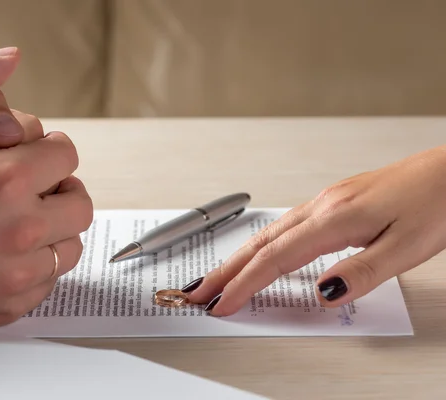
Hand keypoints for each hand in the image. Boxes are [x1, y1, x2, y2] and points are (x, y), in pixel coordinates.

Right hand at [0, 48, 92, 332]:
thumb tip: (8, 59)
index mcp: (8, 180)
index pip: (68, 155)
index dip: (48, 150)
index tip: (31, 157)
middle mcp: (21, 230)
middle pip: (80, 203)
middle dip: (60, 189)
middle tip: (32, 189)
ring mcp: (17, 274)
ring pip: (71, 245)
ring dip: (54, 229)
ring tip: (21, 220)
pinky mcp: (9, 305)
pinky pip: (50, 281)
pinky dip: (37, 265)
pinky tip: (7, 253)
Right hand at [186, 146, 445, 315]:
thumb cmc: (437, 202)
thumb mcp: (407, 247)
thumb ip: (361, 273)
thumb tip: (322, 294)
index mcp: (335, 218)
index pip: (276, 259)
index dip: (244, 284)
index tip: (221, 303)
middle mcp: (322, 206)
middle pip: (260, 243)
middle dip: (225, 270)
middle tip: (197, 291)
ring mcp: (325, 201)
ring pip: (269, 233)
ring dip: (239, 257)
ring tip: (219, 277)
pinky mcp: (333, 202)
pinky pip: (285, 226)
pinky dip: (262, 245)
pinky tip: (261, 253)